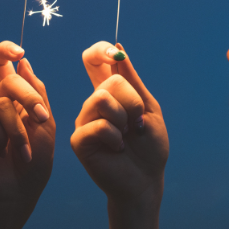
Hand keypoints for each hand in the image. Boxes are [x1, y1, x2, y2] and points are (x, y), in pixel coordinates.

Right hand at [0, 42, 54, 213]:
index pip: (3, 64)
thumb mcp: (45, 124)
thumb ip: (37, 93)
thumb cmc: (34, 162)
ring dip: (18, 129)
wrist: (17, 192)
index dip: (6, 50)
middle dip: (29, 98)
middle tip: (42, 119)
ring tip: (23, 152)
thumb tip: (23, 61)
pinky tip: (1, 152)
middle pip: (9, 79)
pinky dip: (1, 136)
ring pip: (1, 102)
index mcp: (14, 97)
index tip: (19, 52)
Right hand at [71, 42, 167, 205]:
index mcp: (108, 93)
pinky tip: (117, 148)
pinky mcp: (79, 139)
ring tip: (126, 137)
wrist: (147, 179)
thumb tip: (119, 49)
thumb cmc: (149, 147)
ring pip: (102, 99)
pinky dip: (116, 137)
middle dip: (132, 102)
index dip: (99, 50)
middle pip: (110, 81)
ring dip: (125, 119)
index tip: (113, 54)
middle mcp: (92, 104)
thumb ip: (133, 81)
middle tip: (136, 124)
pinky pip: (99, 125)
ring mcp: (84, 120)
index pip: (93, 60)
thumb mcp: (149, 108)